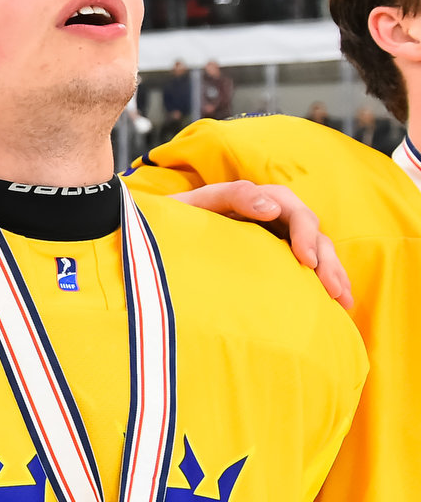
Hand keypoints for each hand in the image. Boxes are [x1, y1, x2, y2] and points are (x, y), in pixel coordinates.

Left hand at [172, 181, 352, 308]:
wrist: (158, 234)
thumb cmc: (174, 218)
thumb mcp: (196, 204)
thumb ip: (232, 196)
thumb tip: (272, 207)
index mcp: (258, 198)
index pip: (293, 211)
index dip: (305, 234)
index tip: (307, 261)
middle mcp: (274, 216)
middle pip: (313, 234)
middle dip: (327, 261)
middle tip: (334, 290)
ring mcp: (277, 237)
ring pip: (316, 252)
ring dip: (333, 274)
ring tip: (344, 301)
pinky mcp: (275, 257)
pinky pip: (307, 267)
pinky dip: (324, 282)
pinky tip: (336, 305)